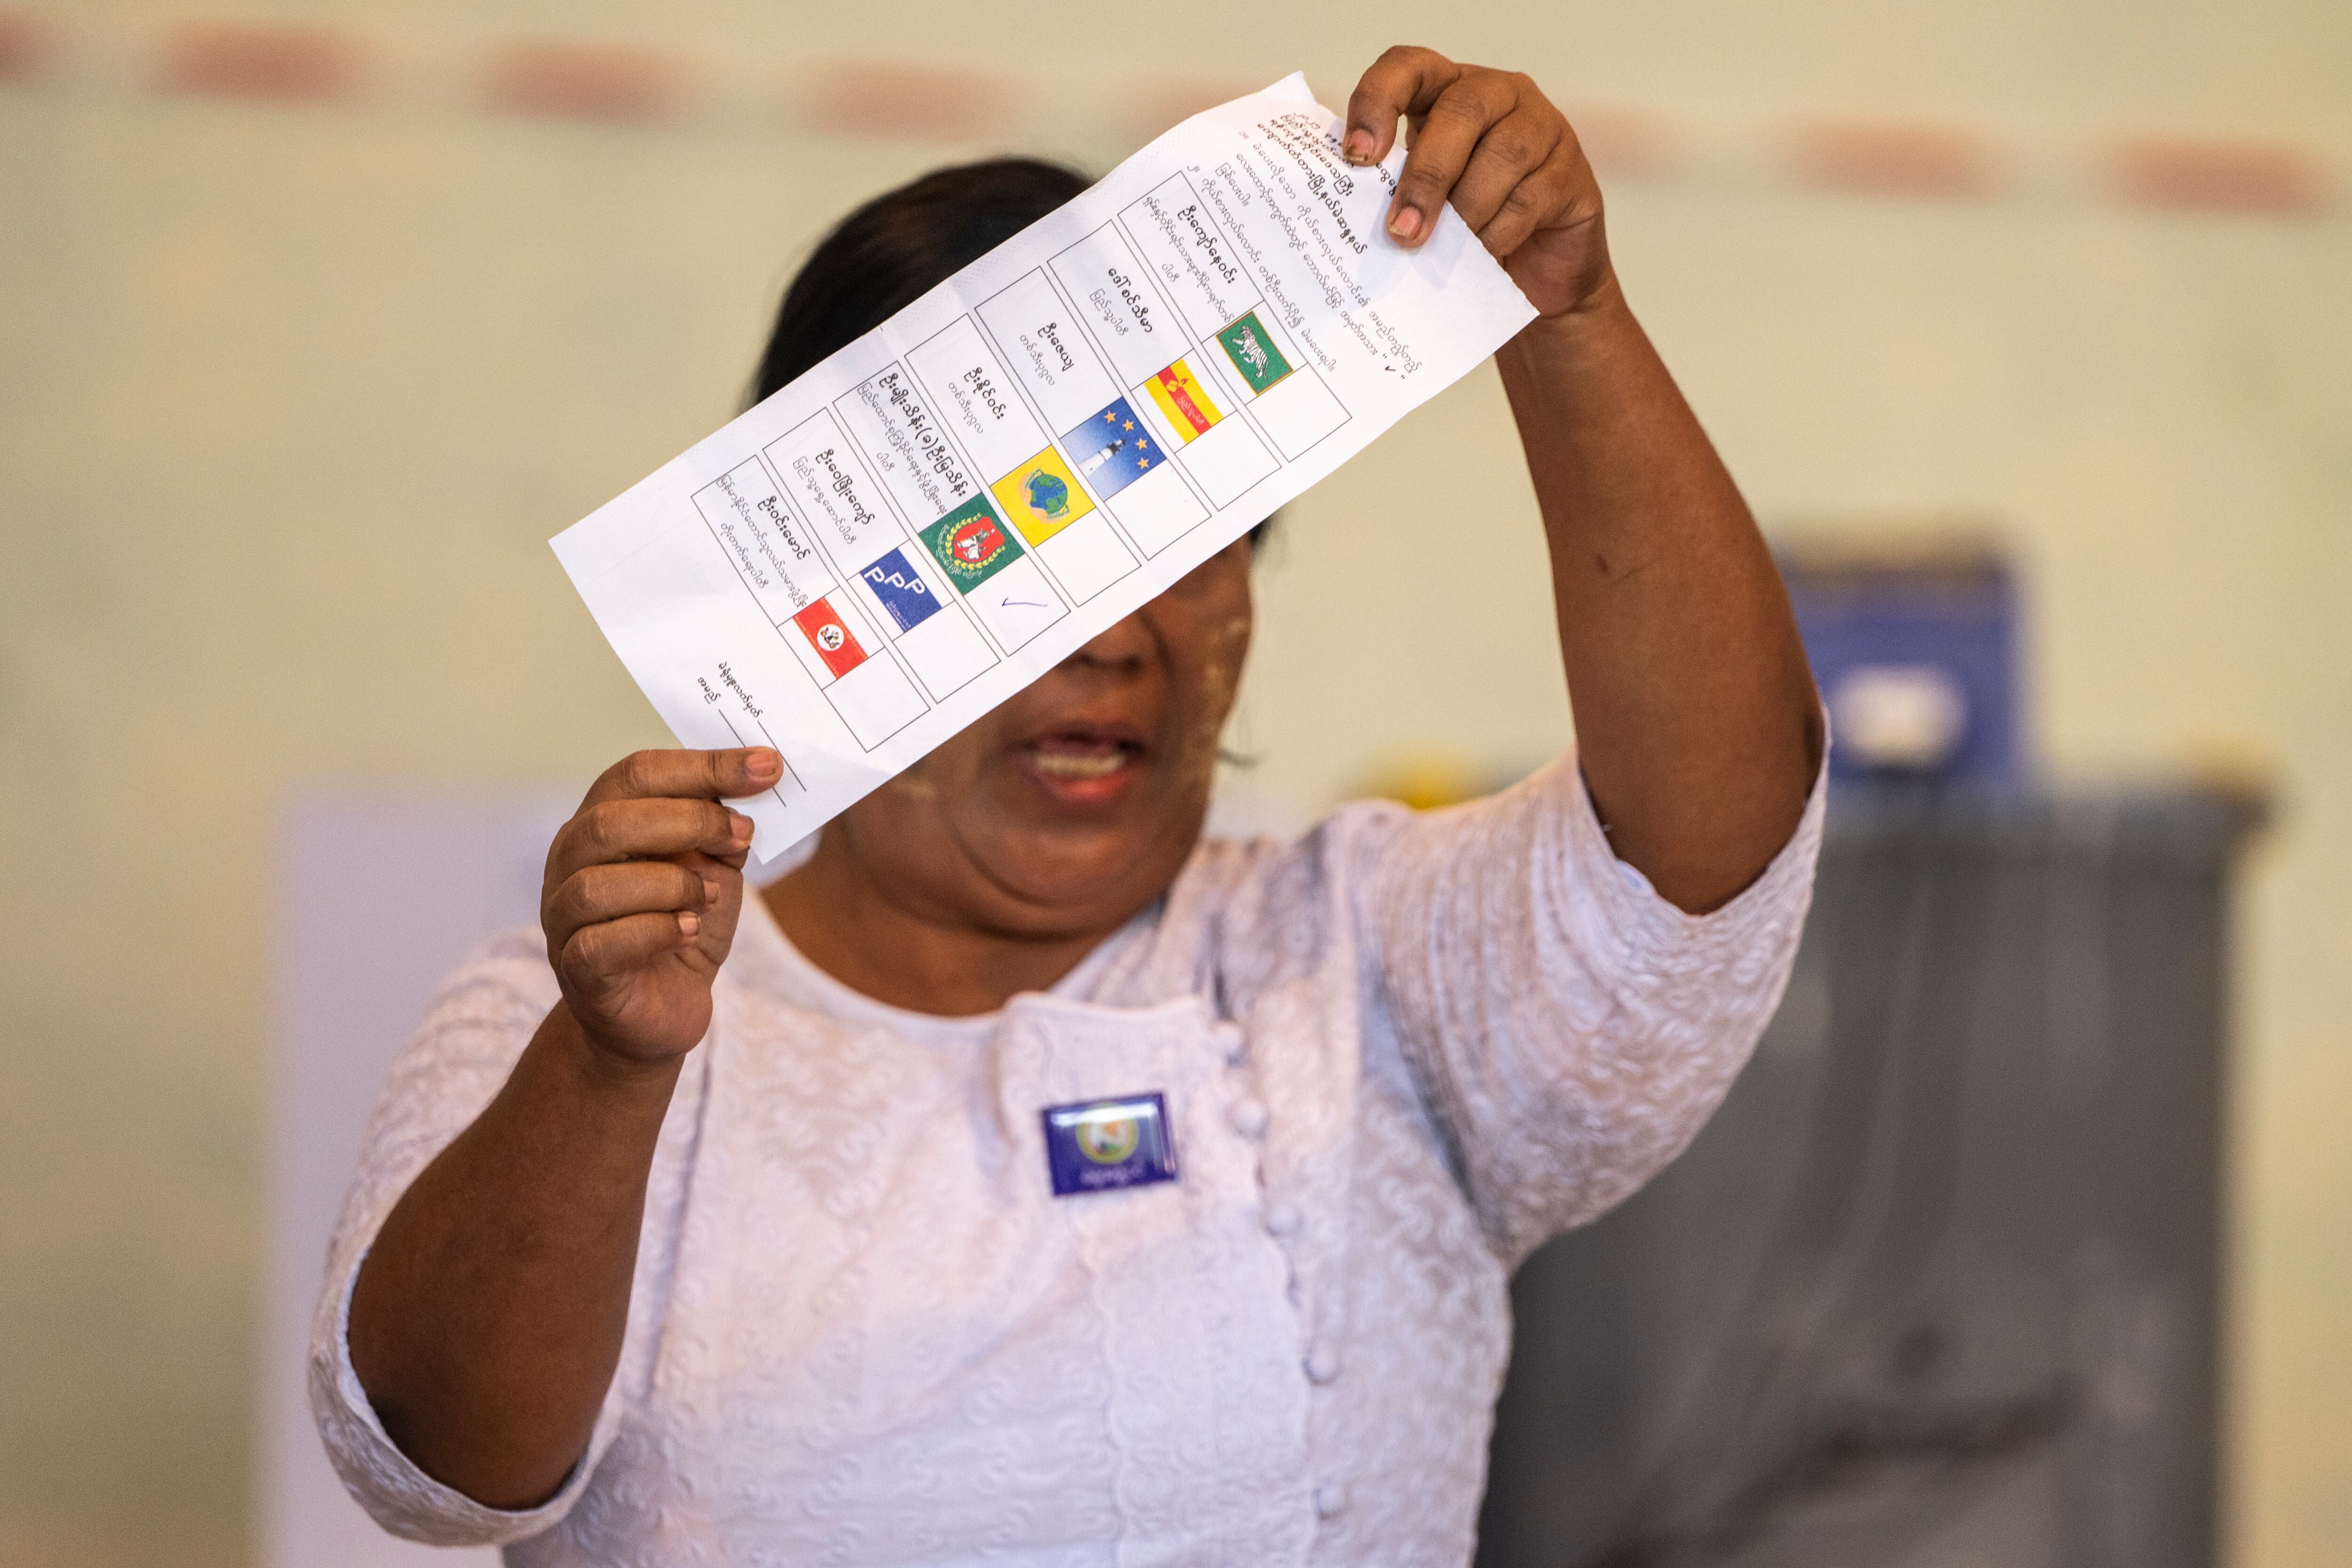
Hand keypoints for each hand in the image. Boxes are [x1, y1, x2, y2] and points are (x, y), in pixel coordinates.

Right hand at [539, 748, 775, 1070]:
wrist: (657, 1012)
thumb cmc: (681, 928)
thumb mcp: (712, 870)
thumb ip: (722, 831)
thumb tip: (754, 782)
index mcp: (601, 821)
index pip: (638, 773)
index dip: (703, 766)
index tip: (766, 766)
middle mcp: (570, 862)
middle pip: (611, 821)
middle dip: (689, 821)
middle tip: (742, 835)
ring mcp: (564, 917)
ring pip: (599, 884)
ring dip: (671, 884)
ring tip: (710, 897)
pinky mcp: (577, 968)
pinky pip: (604, 943)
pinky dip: (657, 932)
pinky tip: (689, 931)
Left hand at [1343, 46, 1610, 319]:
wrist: (1536, 276)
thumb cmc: (1470, 228)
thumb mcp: (1426, 199)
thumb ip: (1396, 188)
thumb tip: (1350, 211)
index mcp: (1449, 90)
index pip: (1409, 67)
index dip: (1378, 101)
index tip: (1357, 155)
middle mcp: (1499, 95)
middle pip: (1460, 112)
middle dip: (1425, 176)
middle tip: (1401, 230)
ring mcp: (1543, 128)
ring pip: (1501, 155)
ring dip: (1464, 209)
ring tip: (1439, 250)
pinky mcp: (1572, 173)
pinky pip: (1530, 198)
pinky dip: (1497, 232)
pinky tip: (1481, 255)